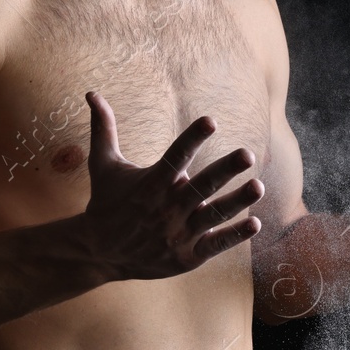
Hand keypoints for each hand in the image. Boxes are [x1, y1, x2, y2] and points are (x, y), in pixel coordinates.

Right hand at [81, 91, 263, 280]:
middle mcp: (167, 207)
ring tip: (258, 187)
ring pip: (213, 216)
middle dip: (225, 170)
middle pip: (200, 186)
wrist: (98, 254)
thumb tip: (91, 93)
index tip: (211, 121)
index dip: (192, 139)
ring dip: (237, 202)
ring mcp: (178, 233)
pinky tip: (254, 224)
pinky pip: (214, 245)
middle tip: (247, 154)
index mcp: (151, 183)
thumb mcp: (103, 165)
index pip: (175, 157)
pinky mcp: (186, 256)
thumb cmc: (106, 203)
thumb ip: (103, 129)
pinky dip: (234, 236)